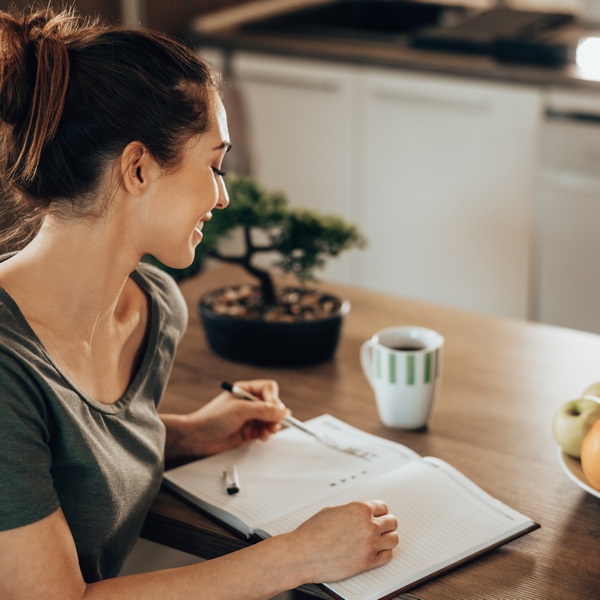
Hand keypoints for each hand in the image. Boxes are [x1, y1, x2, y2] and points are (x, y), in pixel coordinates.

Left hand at [161, 379, 288, 458]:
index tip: (273, 409)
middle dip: (274, 415)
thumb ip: (263, 410)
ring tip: (267, 432)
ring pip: (270, 419)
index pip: (268, 389)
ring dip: (272, 426)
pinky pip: (264, 430)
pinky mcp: (248, 431)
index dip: (273, 398)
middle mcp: (249, 403)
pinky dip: (266, 434)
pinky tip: (262, 437)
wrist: (197, 437)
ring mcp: (249, 417)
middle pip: (272, 405)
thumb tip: (283, 411)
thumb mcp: (240, 410)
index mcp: (245, 390)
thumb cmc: (212, 418)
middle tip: (272, 424)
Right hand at [289, 500, 398, 583]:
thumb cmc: (313, 532)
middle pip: (392, 522)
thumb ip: (350, 511)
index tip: (378, 517)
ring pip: (393, 539)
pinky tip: (377, 552)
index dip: (380, 512)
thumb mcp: (331, 511)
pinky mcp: (368, 562)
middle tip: (381, 529)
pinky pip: (387, 556)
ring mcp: (370, 544)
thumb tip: (357, 514)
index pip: (383, 507)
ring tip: (380, 541)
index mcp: (359, 509)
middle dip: (386, 525)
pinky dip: (384, 554)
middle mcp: (368, 525)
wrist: (303, 553)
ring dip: (387, 539)